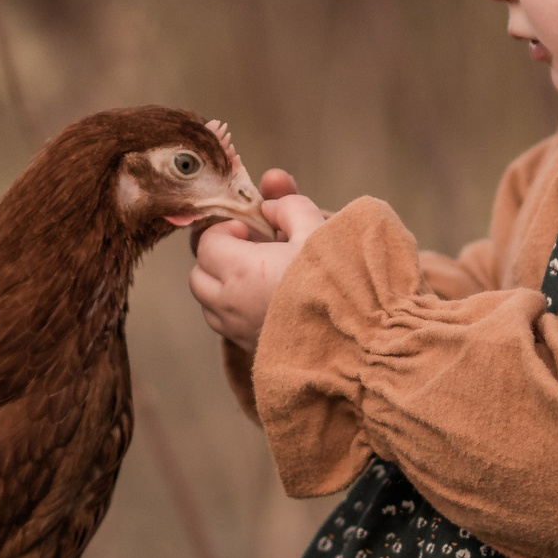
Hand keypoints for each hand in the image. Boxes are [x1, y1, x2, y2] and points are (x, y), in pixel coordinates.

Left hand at [189, 168, 326, 349]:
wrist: (358, 337)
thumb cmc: (338, 281)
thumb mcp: (319, 230)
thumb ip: (290, 208)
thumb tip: (270, 207)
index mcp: (242, 270)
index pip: (207, 243)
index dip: (226, 229)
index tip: (251, 229)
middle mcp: (231, 304)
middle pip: (199, 276)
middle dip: (217, 258)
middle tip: (249, 250)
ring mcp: (238, 331)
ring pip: (209, 305)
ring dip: (223, 286)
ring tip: (257, 277)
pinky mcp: (251, 350)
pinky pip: (226, 327)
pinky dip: (235, 311)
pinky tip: (267, 301)